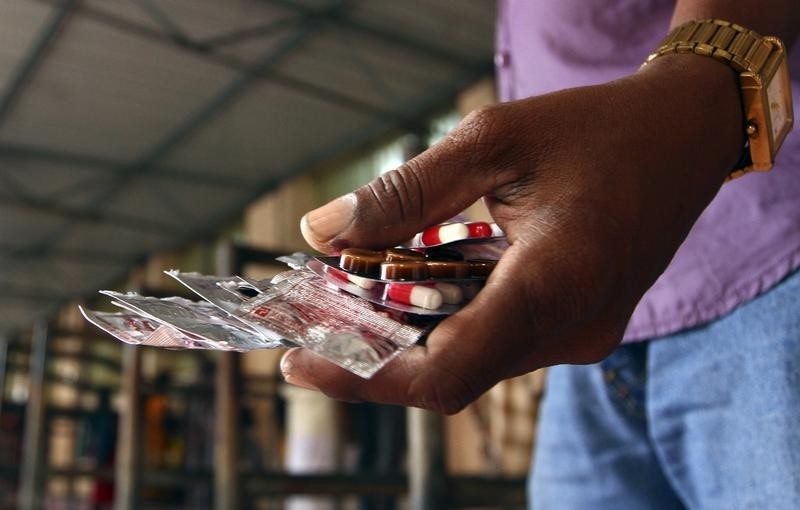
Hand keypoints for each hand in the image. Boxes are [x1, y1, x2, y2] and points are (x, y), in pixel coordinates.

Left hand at [280, 54, 741, 412]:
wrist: (682, 139)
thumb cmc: (595, 128)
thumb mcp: (492, 141)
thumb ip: (404, 194)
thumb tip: (321, 232)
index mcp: (559, 280)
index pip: (447, 369)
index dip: (365, 376)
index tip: (302, 363)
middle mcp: (572, 329)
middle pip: (448, 374)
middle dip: (371, 355)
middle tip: (310, 320)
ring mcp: (578, 336)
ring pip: (469, 363)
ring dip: (403, 339)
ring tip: (346, 298)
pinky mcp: (575, 328)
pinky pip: (493, 344)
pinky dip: (441, 325)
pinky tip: (406, 288)